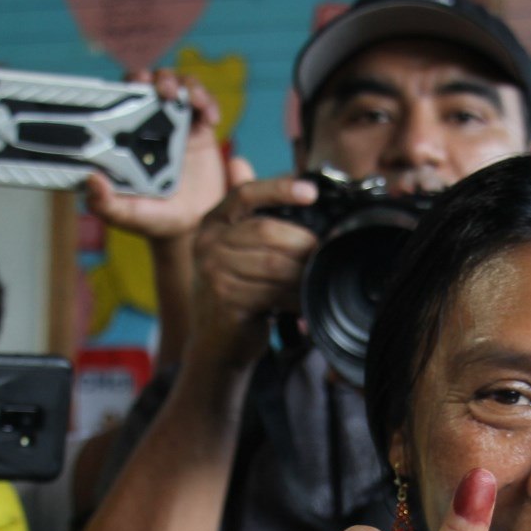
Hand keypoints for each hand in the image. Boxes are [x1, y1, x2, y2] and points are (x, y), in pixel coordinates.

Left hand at [81, 70, 230, 240]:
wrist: (191, 228)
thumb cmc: (152, 218)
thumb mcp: (126, 214)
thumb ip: (105, 202)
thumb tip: (91, 179)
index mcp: (128, 136)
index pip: (125, 97)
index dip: (129, 85)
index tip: (137, 85)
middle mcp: (151, 125)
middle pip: (153, 83)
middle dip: (160, 78)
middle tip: (165, 91)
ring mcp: (177, 125)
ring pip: (181, 87)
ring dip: (187, 85)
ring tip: (192, 101)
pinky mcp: (201, 131)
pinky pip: (206, 106)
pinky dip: (208, 103)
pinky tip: (210, 118)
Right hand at [187, 173, 322, 372]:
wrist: (214, 344)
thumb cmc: (235, 294)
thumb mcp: (239, 253)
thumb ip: (258, 219)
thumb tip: (299, 186)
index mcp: (213, 223)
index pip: (246, 194)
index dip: (279, 189)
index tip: (311, 192)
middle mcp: (207, 244)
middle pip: (266, 230)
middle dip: (302, 242)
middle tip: (322, 253)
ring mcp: (213, 273)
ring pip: (274, 264)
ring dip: (301, 273)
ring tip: (315, 279)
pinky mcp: (225, 300)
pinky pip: (272, 292)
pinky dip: (294, 297)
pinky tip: (302, 301)